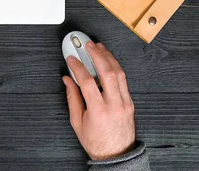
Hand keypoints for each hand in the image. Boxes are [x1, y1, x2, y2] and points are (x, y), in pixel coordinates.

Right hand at [62, 41, 135, 160]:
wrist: (116, 154)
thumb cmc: (96, 141)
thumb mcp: (77, 122)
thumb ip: (72, 98)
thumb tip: (68, 79)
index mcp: (98, 111)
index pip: (87, 82)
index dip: (78, 67)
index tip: (71, 59)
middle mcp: (114, 105)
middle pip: (107, 72)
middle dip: (97, 55)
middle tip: (88, 45)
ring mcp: (125, 103)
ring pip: (119, 73)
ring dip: (108, 57)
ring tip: (99, 47)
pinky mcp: (130, 102)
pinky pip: (124, 80)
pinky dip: (115, 67)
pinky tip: (108, 60)